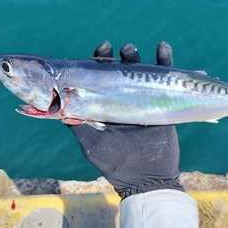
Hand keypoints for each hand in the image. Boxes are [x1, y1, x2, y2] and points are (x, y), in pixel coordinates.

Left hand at [67, 41, 183, 198]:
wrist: (147, 178)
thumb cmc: (116, 163)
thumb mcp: (91, 143)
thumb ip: (78, 124)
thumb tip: (61, 105)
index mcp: (107, 105)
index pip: (101, 78)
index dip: (99, 61)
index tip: (101, 49)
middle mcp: (124, 99)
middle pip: (122, 70)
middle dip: (121, 56)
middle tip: (121, 50)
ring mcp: (144, 101)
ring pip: (142, 72)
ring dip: (138, 57)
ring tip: (132, 51)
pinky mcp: (162, 104)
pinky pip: (166, 80)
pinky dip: (166, 63)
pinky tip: (163, 48)